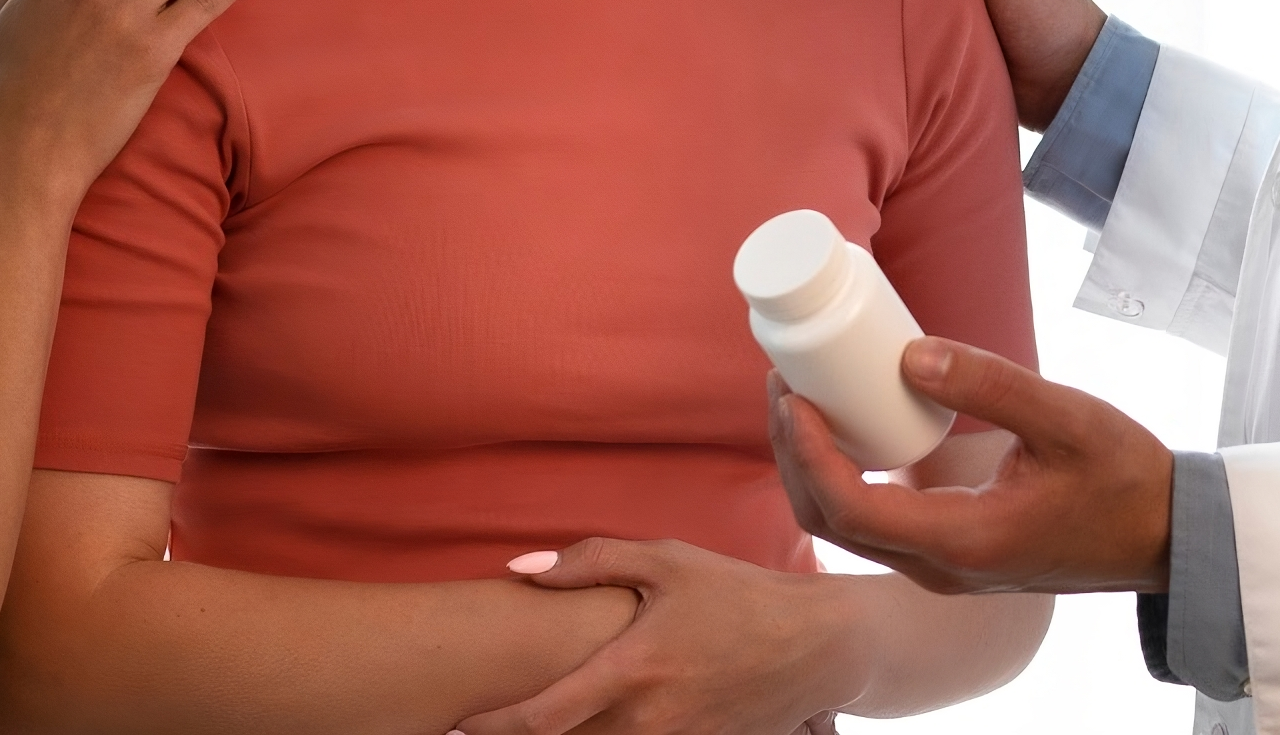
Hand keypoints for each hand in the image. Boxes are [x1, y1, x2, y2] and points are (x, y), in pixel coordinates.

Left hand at [454, 540, 867, 734]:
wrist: (818, 645)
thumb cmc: (737, 594)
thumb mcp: (667, 560)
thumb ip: (589, 561)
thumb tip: (519, 570)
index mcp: (632, 668)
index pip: (540, 719)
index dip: (490, 726)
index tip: (460, 719)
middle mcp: (650, 720)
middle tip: (485, 724)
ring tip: (536, 726)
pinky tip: (593, 727)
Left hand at [769, 338, 1171, 595]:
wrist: (1164, 536)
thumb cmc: (1124, 479)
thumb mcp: (1066, 418)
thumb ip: (990, 385)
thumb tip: (906, 355)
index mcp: (962, 543)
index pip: (849, 509)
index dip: (805, 453)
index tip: (791, 393)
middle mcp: (940, 569)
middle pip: (829, 522)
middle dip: (794, 453)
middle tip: (784, 382)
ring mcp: (943, 568)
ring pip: (846, 526)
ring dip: (812, 465)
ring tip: (801, 396)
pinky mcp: (950, 551)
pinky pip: (875, 521)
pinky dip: (843, 475)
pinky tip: (846, 424)